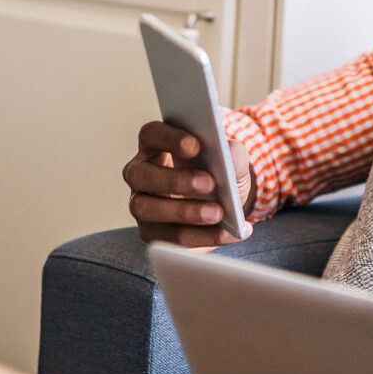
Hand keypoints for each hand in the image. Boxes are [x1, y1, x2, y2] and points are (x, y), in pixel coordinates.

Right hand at [124, 121, 254, 247]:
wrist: (226, 209)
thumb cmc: (220, 176)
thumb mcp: (232, 162)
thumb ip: (232, 153)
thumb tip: (229, 153)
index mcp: (156, 146)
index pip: (151, 134)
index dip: (169, 138)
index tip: (196, 146)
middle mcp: (141, 174)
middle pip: (140, 174)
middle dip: (174, 179)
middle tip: (209, 183)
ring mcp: (141, 204)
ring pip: (146, 209)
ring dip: (185, 212)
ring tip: (218, 213)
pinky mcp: (151, 233)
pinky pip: (169, 238)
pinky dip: (202, 237)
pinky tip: (230, 233)